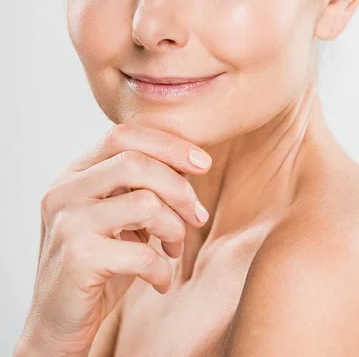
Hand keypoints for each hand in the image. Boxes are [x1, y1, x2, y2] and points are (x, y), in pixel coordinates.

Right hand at [15, 123, 211, 355]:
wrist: (58, 322)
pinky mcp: (77, 258)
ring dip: (175, 229)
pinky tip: (159, 281)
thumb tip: (191, 163)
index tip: (203, 163)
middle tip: (197, 215)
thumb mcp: (118, 216)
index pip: (123, 134)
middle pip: (136, 162)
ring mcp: (67, 222)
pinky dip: (162, 269)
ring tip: (174, 249)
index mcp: (74, 173)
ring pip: (145, 203)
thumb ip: (141, 185)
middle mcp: (64, 190)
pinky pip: (142, 253)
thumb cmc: (99, 262)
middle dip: (179, 187)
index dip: (168, 144)